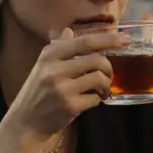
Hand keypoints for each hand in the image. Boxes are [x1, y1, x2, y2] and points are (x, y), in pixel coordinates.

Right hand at [3, 27, 128, 142]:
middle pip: (97, 60)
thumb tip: (69, 31)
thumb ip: (58, 48)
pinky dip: (97, 99)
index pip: (85, 42)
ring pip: (99, 78)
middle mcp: (54, 69)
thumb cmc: (38, 91)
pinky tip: (89, 100)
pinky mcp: (70, 106)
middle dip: (109, 68)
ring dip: (106, 85)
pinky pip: (96, 98)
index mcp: (50, 55)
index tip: (125, 39)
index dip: (108, 39)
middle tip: (108, 75)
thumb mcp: (42, 66)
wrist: (26, 121)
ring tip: (101, 89)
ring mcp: (62, 88)